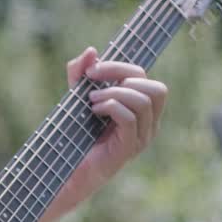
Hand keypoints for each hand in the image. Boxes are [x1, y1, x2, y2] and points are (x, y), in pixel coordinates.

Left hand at [64, 47, 168, 196]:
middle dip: (123, 77)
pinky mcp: (128, 148)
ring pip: (146, 100)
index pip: (144, 78)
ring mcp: (141, 138)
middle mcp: (147, 124)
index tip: (91, 71)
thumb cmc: (74, 135)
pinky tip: (93, 112)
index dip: (120, 67)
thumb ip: (80, 74)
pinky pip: (131, 118)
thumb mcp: (75, 98)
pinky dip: (111, 107)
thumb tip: (91, 51)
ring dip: (115, 94)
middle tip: (93, 85)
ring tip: (91, 102)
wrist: (64, 171)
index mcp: (141, 110)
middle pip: (156, 87)